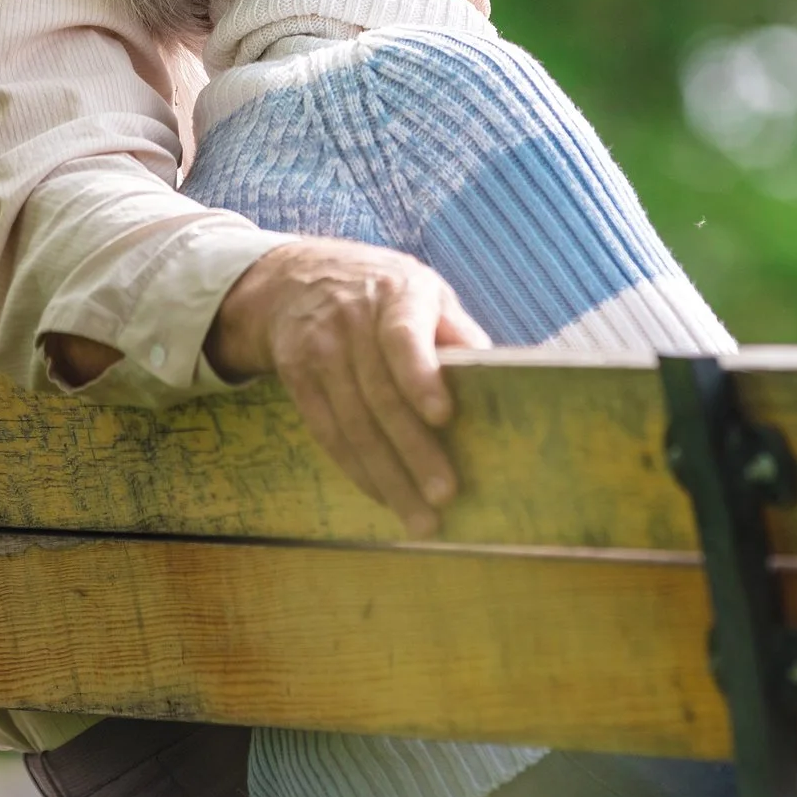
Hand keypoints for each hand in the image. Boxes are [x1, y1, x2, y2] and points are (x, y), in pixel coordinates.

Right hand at [208, 237, 492, 535]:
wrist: (297, 278)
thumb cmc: (385, 293)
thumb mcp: (426, 292)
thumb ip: (458, 332)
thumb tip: (499, 374)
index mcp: (397, 294)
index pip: (403, 336)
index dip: (420, 376)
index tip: (443, 416)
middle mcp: (352, 322)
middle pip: (380, 395)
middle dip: (413, 451)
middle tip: (443, 495)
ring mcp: (319, 351)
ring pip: (353, 424)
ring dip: (387, 476)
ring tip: (419, 518)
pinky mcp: (297, 378)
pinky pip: (327, 432)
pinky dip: (357, 469)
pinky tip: (383, 497)